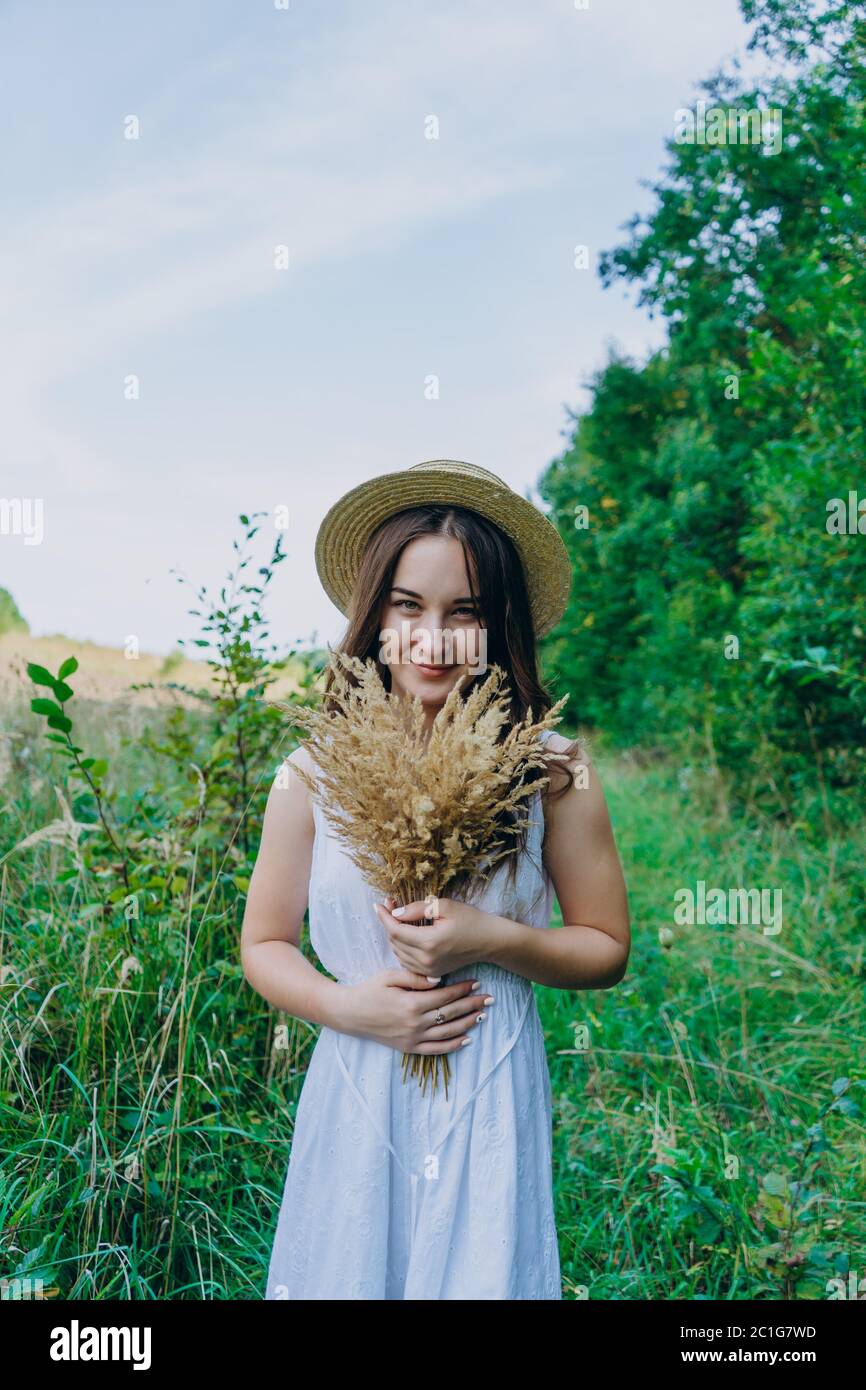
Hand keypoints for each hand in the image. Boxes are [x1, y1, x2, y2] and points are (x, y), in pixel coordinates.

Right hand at [338, 968, 489, 1055]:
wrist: (349, 1014)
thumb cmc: (369, 990)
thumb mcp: (389, 977)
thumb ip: (415, 978)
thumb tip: (439, 979)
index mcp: (412, 1004)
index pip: (445, 996)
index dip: (463, 989)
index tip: (476, 983)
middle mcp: (415, 1023)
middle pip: (451, 1014)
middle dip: (472, 1005)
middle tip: (489, 998)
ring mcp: (413, 1038)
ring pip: (448, 1032)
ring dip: (468, 1023)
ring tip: (482, 1015)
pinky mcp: (408, 1048)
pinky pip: (436, 1050)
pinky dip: (453, 1045)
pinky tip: (467, 1038)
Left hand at [373, 894, 501, 978]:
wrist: (489, 941)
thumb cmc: (470, 920)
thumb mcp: (445, 906)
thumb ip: (417, 909)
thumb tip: (395, 913)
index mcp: (429, 942)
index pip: (396, 930)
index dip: (384, 916)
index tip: (378, 904)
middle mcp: (426, 960)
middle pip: (395, 941)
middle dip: (389, 923)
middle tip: (391, 905)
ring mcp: (429, 970)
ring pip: (399, 952)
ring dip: (395, 935)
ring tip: (399, 917)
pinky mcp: (432, 974)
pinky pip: (407, 961)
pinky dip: (403, 947)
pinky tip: (408, 934)